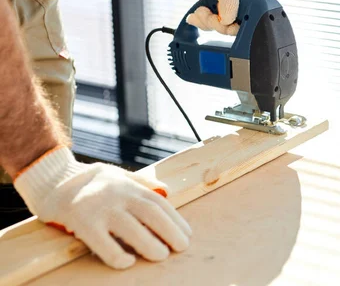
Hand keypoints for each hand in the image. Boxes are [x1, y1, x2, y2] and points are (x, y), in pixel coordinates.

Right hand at [14, 147, 191, 268]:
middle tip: (182, 247)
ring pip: (130, 227)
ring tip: (162, 256)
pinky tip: (128, 262)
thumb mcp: (118, 175)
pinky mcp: (82, 222)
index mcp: (129, 185)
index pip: (158, 202)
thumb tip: (167, 192)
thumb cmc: (90, 181)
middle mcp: (118, 195)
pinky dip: (116, 254)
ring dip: (149, 243)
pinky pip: (102, 242)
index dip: (176, 219)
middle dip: (170, 230)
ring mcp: (100, 208)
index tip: (187, 234)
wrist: (54, 180)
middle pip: (151, 213)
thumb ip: (141, 183)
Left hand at [182, 0, 258, 35]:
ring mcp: (229, 12)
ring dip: (207, 21)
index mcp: (254, 0)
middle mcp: (243, 8)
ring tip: (201, 9)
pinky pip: (210, 26)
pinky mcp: (216, 14)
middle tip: (209, 13)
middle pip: (234, 28)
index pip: (251, 21)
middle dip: (218, 23)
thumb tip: (226, 22)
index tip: (226, 23)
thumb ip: (231, 4)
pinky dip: (201, 22)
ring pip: (220, 28)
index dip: (238, 26)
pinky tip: (196, 15)